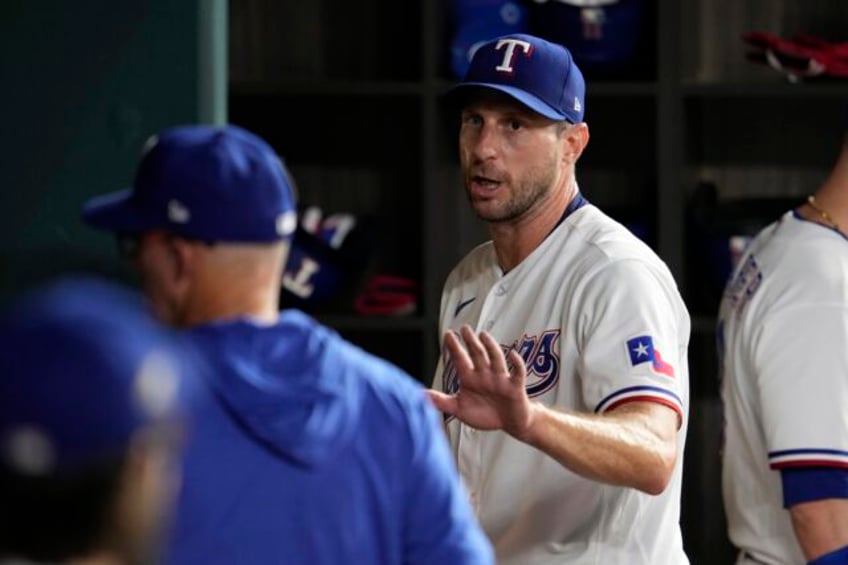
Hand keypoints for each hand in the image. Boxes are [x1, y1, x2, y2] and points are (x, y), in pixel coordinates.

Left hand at [427, 325, 535, 439]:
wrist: (509, 424)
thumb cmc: (485, 414)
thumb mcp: (459, 409)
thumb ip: (441, 401)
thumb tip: (419, 395)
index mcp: (470, 378)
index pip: (460, 359)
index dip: (454, 347)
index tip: (448, 334)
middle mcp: (484, 375)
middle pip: (477, 354)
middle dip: (471, 342)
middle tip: (465, 328)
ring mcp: (500, 379)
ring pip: (495, 359)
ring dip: (490, 347)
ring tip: (483, 335)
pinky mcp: (514, 387)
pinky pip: (517, 373)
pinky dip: (516, 364)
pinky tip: (512, 355)